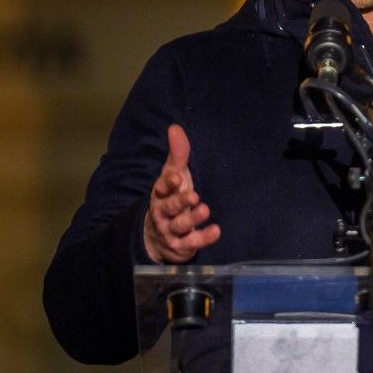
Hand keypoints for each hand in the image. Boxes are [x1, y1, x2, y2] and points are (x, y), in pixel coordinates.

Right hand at [143, 124, 220, 262]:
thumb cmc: (170, 197)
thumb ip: (177, 154)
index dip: (168, 183)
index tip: (177, 177)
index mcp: (160, 194)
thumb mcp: (173, 175)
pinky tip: (216, 231)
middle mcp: (163, 212)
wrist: (157, 236)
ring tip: (205, 210)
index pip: (161, 187)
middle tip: (194, 196)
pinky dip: (202, 238)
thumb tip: (175, 127)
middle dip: (180, 202)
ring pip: (180, 225)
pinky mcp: (180, 245)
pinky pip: (191, 242)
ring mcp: (170, 230)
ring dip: (192, 218)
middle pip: (170, 207)